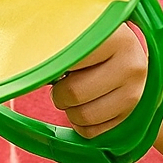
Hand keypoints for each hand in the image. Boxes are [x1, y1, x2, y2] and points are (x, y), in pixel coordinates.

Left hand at [50, 23, 146, 137]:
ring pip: (84, 116)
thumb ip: (56, 41)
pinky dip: (80, 125)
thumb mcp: (77, 29)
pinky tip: (82, 107)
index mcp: (115, 37)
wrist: (126, 52)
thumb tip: (28, 63)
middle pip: (74, 93)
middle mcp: (131, 64)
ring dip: (69, 109)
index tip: (50, 63)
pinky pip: (93, 133)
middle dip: (59, 91)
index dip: (52, 66)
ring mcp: (135, 93)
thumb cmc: (89, 38)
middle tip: (60, 81)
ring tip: (71, 93)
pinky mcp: (132, 117)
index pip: (69, 60)